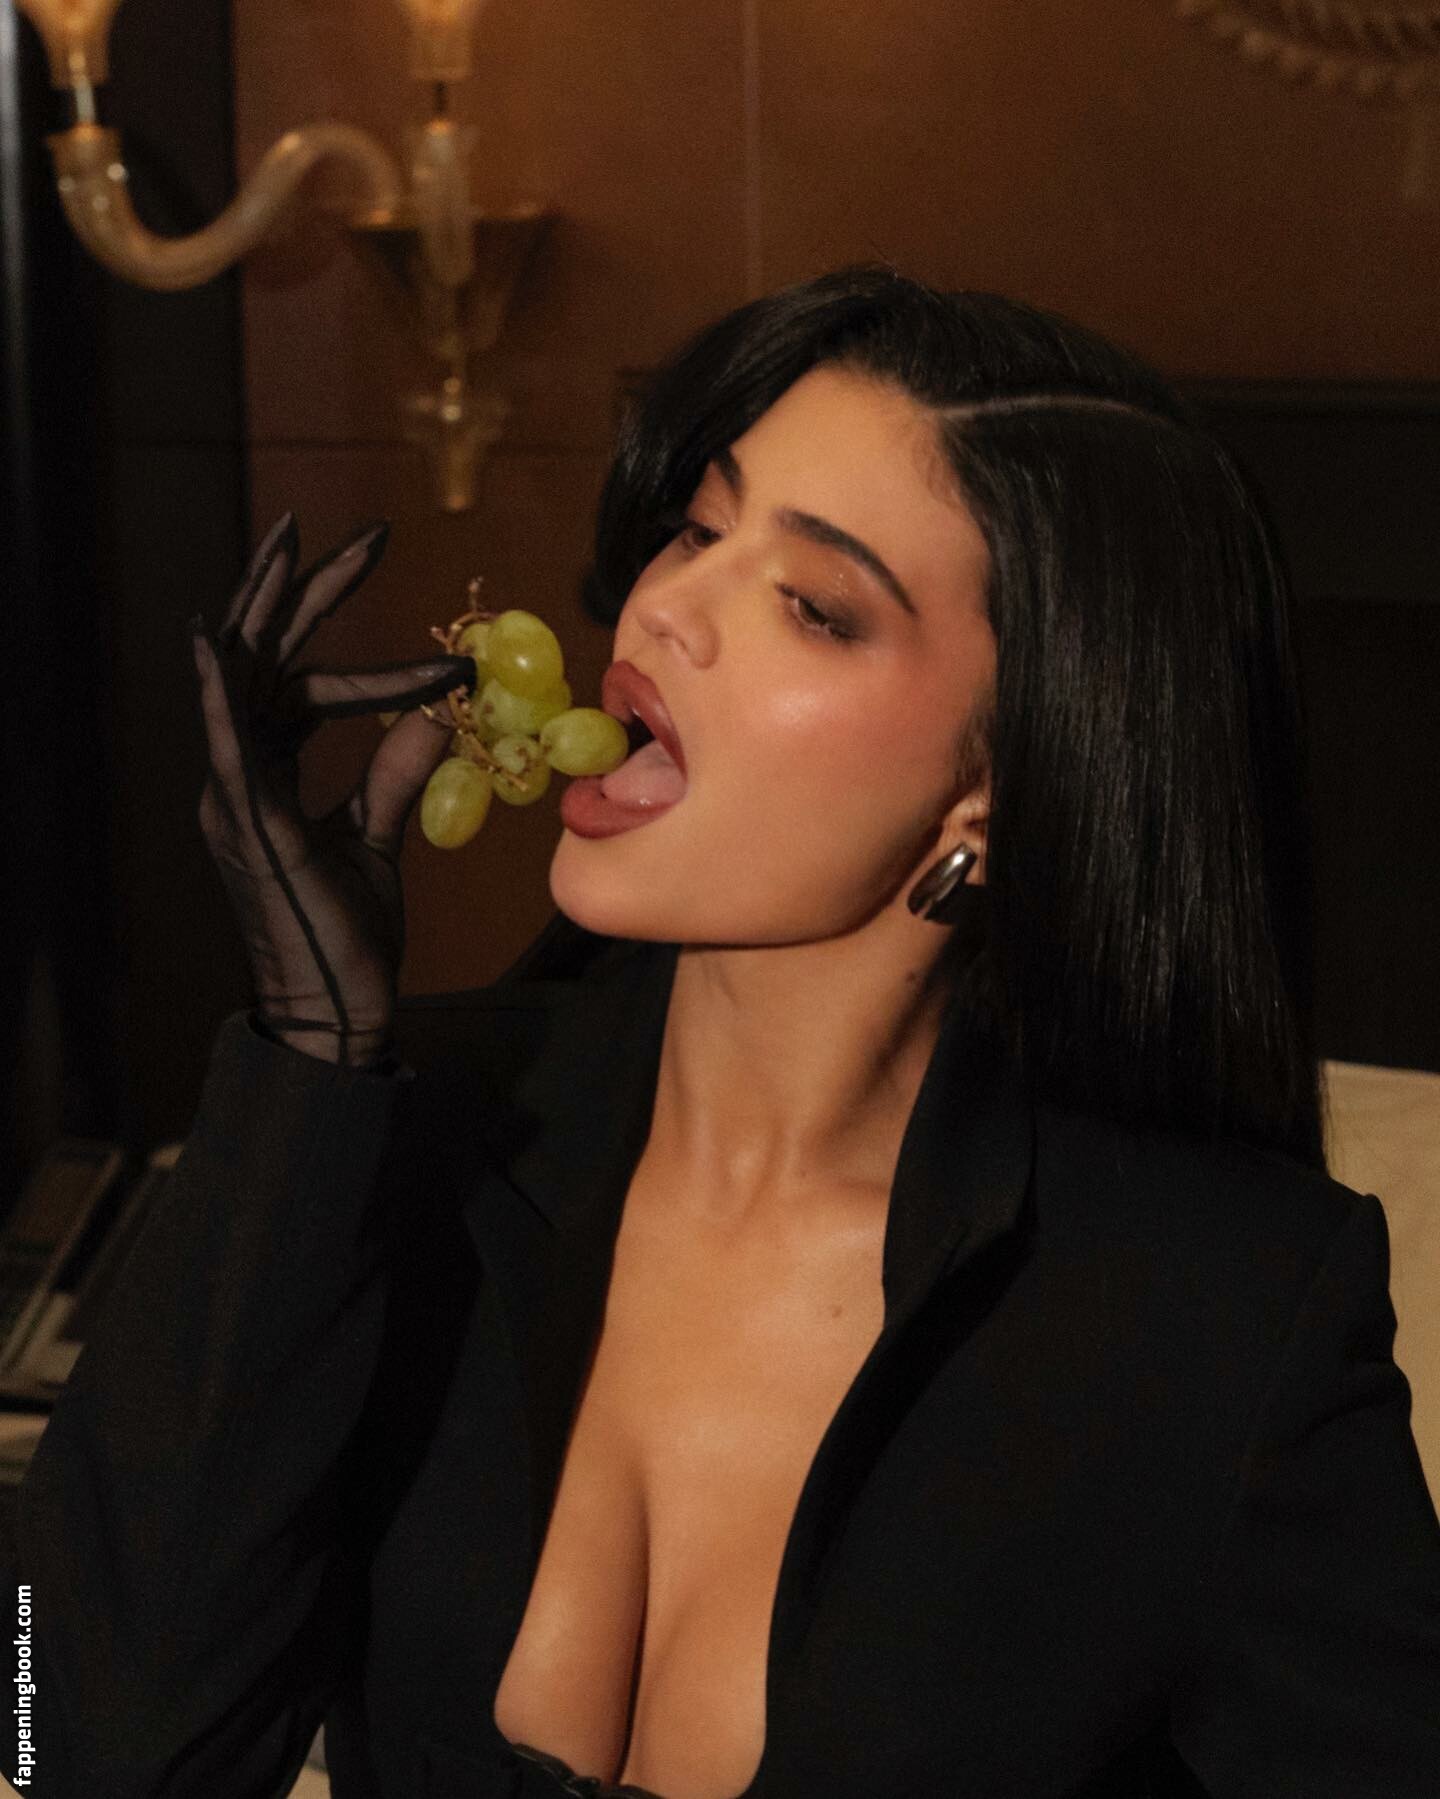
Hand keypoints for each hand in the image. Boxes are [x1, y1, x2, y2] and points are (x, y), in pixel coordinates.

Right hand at [190, 511, 476, 1065]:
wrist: (338, 1008)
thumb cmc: (348, 932)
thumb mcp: (377, 840)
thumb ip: (392, 777)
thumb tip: (430, 719)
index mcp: (269, 776)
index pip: (303, 687)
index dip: (358, 651)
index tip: (437, 640)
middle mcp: (242, 775)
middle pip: (267, 660)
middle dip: (302, 591)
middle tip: (364, 536)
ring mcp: (236, 798)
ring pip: (243, 682)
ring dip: (264, 610)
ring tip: (288, 544)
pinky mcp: (247, 826)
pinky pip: (228, 747)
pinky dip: (220, 694)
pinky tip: (219, 643)